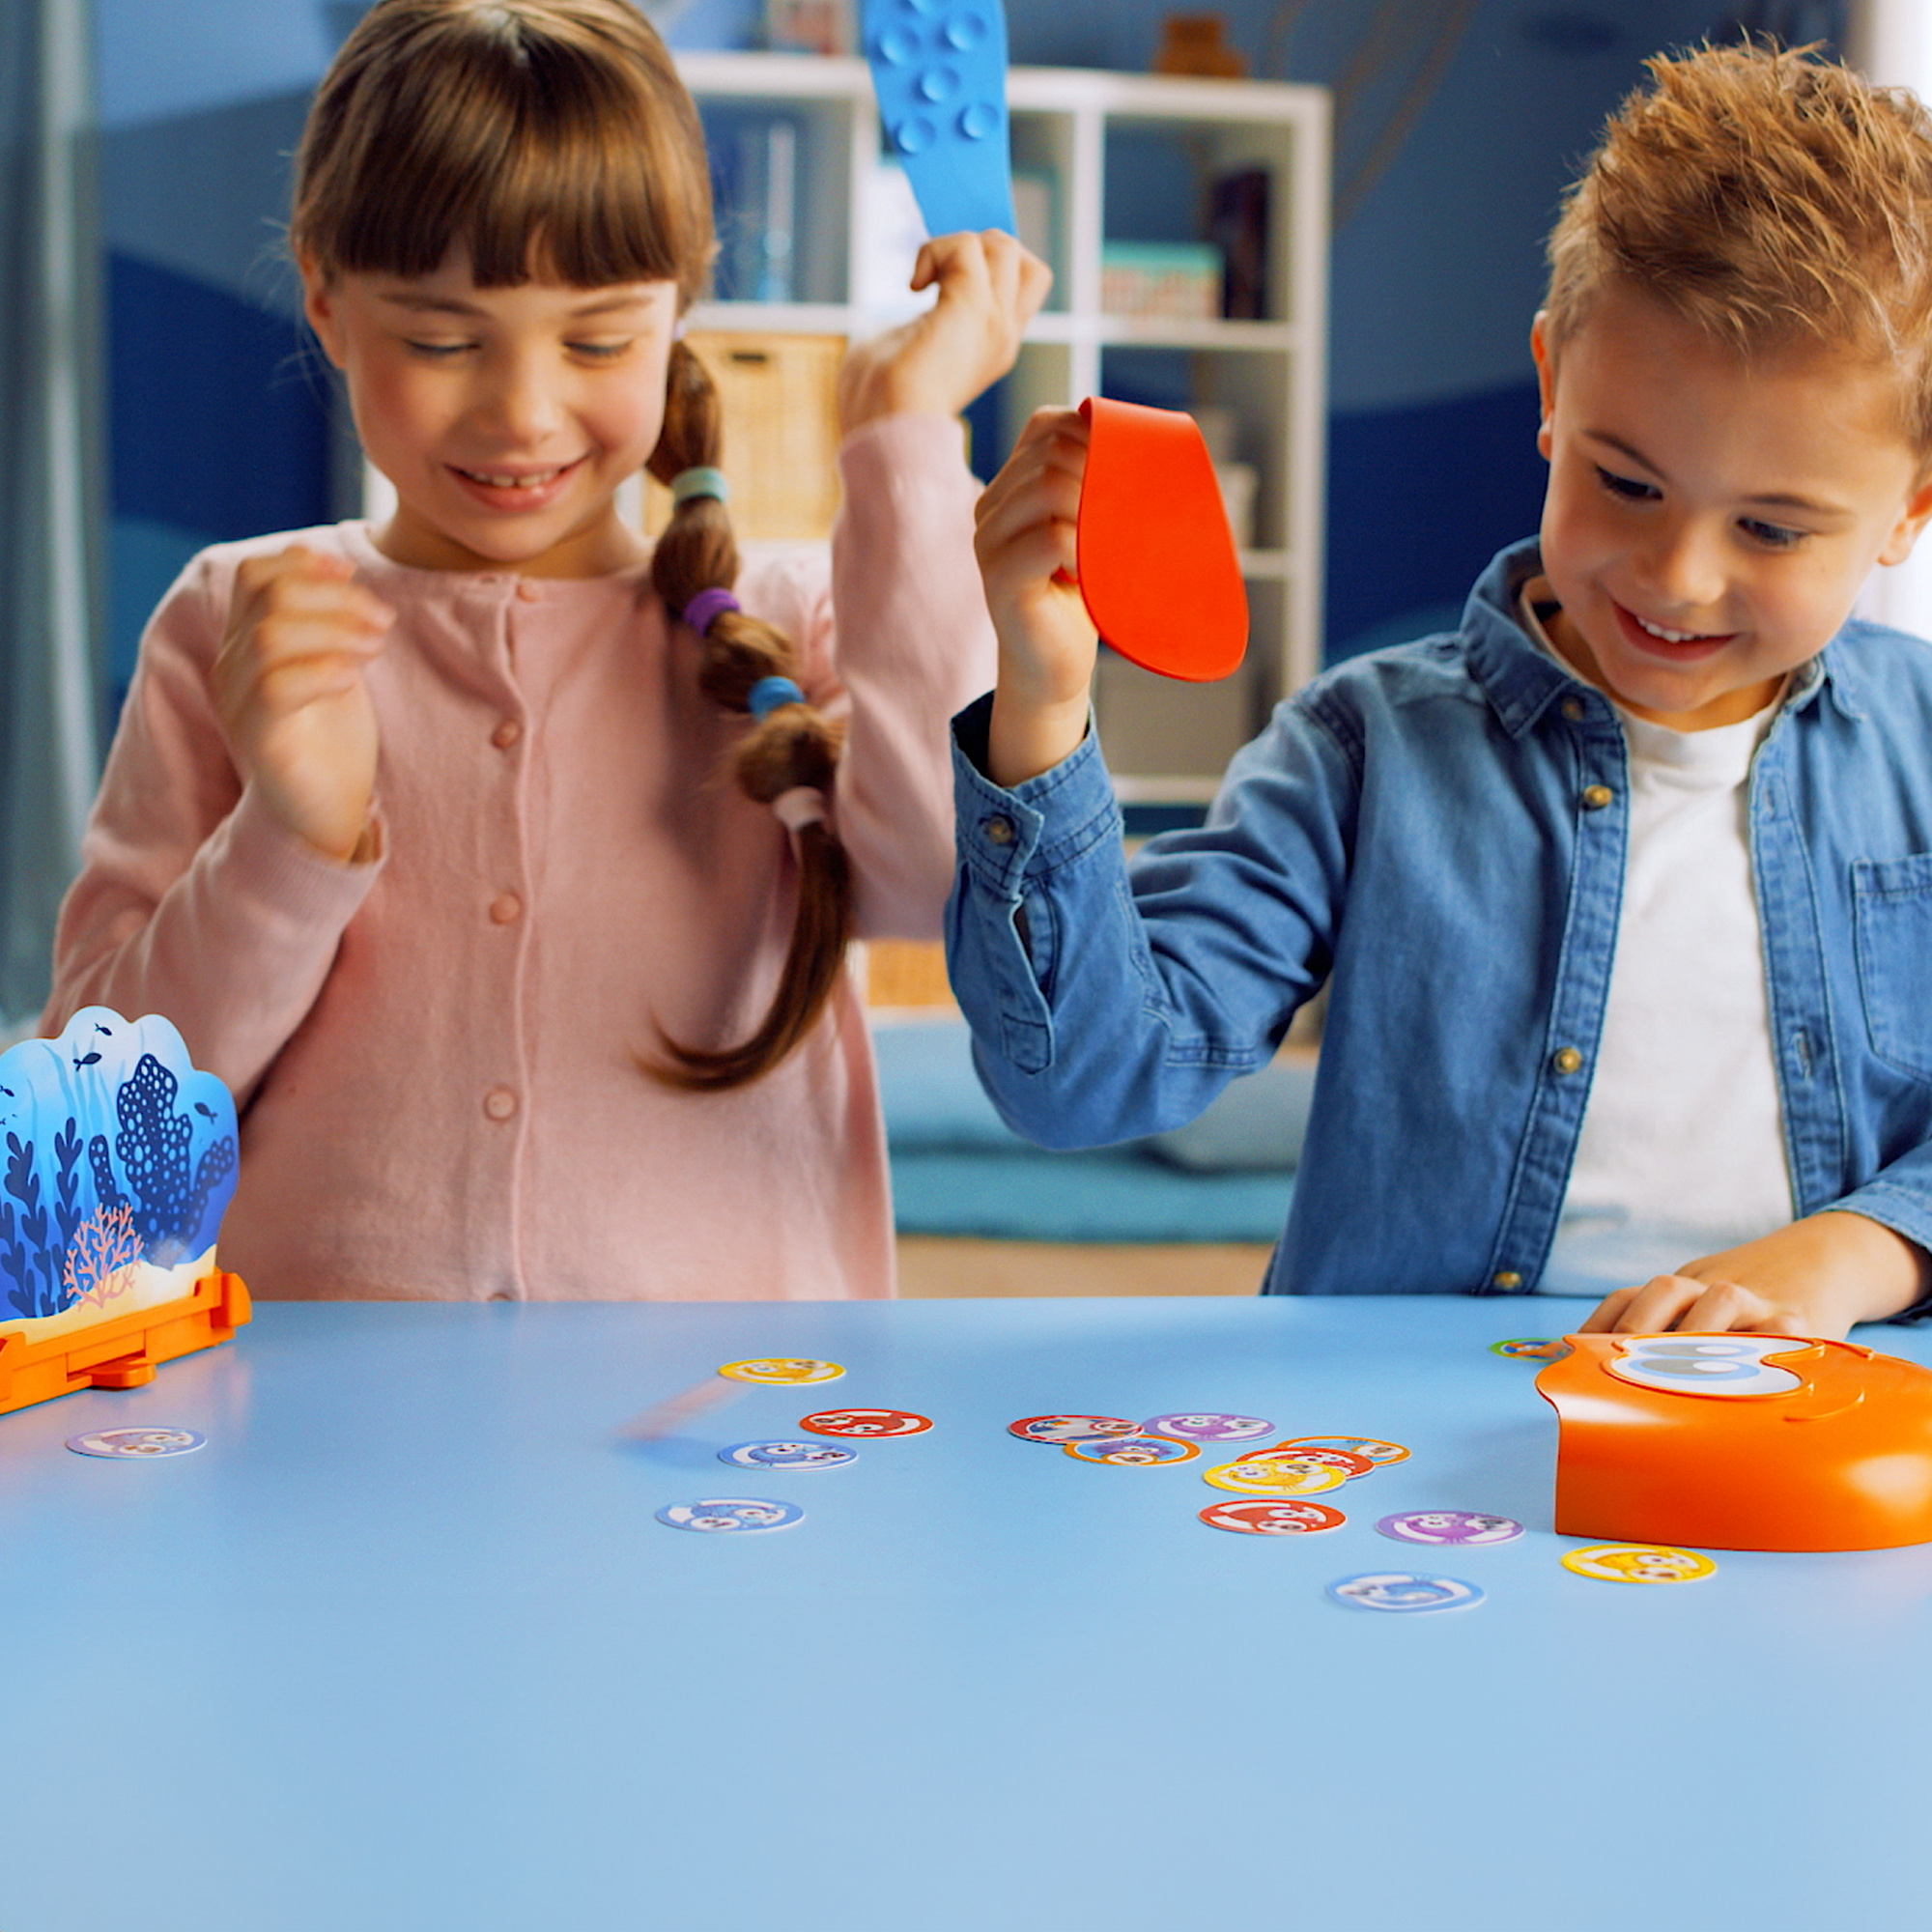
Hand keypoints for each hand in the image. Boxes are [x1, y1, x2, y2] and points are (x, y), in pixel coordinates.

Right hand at [214, 546, 392, 861]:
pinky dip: (323, 671)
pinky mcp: (259, 739)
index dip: (305, 562)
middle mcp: (233, 666)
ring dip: (335, 631)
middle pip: (267, 596)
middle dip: (335, 597)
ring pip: (269, 636)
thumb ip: (326, 621)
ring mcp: (240, 702)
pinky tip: (354, 679)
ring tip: (376, 647)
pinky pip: (276, 688)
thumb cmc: (333, 738)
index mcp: (247, 642)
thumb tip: (336, 565)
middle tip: (382, 621)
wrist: (325, 811)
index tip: (352, 574)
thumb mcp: (334, 663)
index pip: (255, 575)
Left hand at [837, 229, 1051, 430]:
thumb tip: (917, 285)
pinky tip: (913, 286)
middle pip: (1029, 265)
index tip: (946, 282)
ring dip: (958, 246)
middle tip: (939, 277)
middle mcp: (1003, 335)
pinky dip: (935, 251)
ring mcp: (993, 322)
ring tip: (925, 281)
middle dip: (982, 249)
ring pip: (1006, 247)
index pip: (1025, 288)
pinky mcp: (971, 309)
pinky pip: (966, 247)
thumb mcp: (910, 348)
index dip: (991, 268)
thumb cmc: (877, 403)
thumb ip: (924, 317)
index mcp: (993, 348)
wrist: (880, 431)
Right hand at [974, 406, 1096, 785]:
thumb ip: (1097, 485)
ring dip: (1093, 507)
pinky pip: (1050, 538)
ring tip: (1108, 542)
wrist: (1053, 667)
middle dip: (1099, 470)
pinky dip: (1085, 548)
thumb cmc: (1080, 598)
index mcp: (1010, 486)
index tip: (1126, 468)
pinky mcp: (998, 579)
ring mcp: (988, 542)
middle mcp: (990, 507)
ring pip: (1046, 485)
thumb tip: (1147, 440)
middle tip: (1123, 512)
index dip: (1092, 434)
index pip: (1046, 425)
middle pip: (1049, 451)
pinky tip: (1094, 570)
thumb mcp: (1091, 529)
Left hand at [1577, 1210, 1930, 1341]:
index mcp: (1674, 1289)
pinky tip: (1748, 1373)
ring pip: (1720, 1302)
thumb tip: (1586, 1376)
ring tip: (1677, 1373)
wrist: (1820, 1261)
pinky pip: (1780, 1329)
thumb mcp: (1695, 1307)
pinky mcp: (1799, 1316)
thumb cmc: (1739, 1308)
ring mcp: (1753, 1299)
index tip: (1570, 1362)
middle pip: (1665, 1292)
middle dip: (1639, 1327)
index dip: (1596, 1330)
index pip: (1624, 1300)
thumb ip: (1655, 1337)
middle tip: (1620, 1366)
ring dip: (1697, 1333)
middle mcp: (1707, 1287)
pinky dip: (1765, 1345)